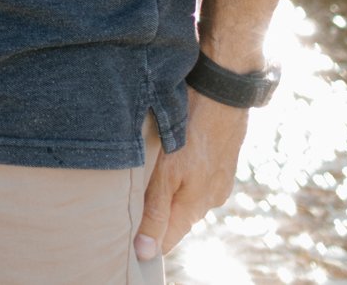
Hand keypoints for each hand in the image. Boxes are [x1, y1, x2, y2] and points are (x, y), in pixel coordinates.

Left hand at [135, 92, 248, 262]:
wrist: (221, 93)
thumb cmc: (190, 131)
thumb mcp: (166, 173)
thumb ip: (155, 212)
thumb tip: (145, 252)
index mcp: (195, 208)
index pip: (167, 241)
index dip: (146, 239)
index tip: (125, 228)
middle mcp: (210, 200)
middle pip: (175, 218)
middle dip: (154, 211)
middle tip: (129, 190)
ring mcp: (218, 181)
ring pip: (185, 196)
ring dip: (168, 189)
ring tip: (151, 166)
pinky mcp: (221, 164)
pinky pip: (196, 178)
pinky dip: (182, 172)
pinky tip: (173, 153)